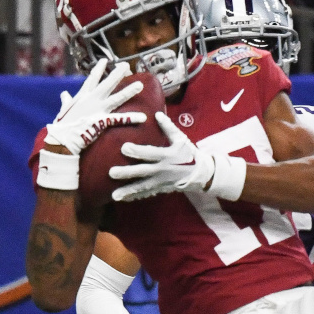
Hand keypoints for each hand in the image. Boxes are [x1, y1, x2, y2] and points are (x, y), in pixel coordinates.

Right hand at [44, 60, 145, 154]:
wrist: (62, 138)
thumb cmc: (62, 125)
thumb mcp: (64, 109)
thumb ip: (67, 101)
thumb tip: (64, 94)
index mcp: (82, 96)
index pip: (92, 79)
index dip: (99, 69)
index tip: (105, 60)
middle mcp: (91, 100)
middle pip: (107, 84)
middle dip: (117, 73)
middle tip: (126, 65)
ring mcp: (97, 110)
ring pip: (116, 98)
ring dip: (129, 91)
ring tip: (140, 85)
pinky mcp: (102, 121)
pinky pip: (120, 119)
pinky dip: (131, 118)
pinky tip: (143, 117)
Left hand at [110, 112, 245, 201]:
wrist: (202, 173)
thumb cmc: (189, 154)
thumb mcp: (181, 139)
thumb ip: (168, 128)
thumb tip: (157, 114)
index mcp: (167, 155)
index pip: (150, 153)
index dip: (137, 151)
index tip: (123, 148)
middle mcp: (163, 169)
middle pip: (143, 171)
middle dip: (127, 173)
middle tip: (111, 173)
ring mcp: (162, 181)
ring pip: (143, 187)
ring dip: (128, 191)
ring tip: (114, 196)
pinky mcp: (161, 188)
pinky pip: (146, 193)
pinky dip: (135, 196)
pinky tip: (123, 199)